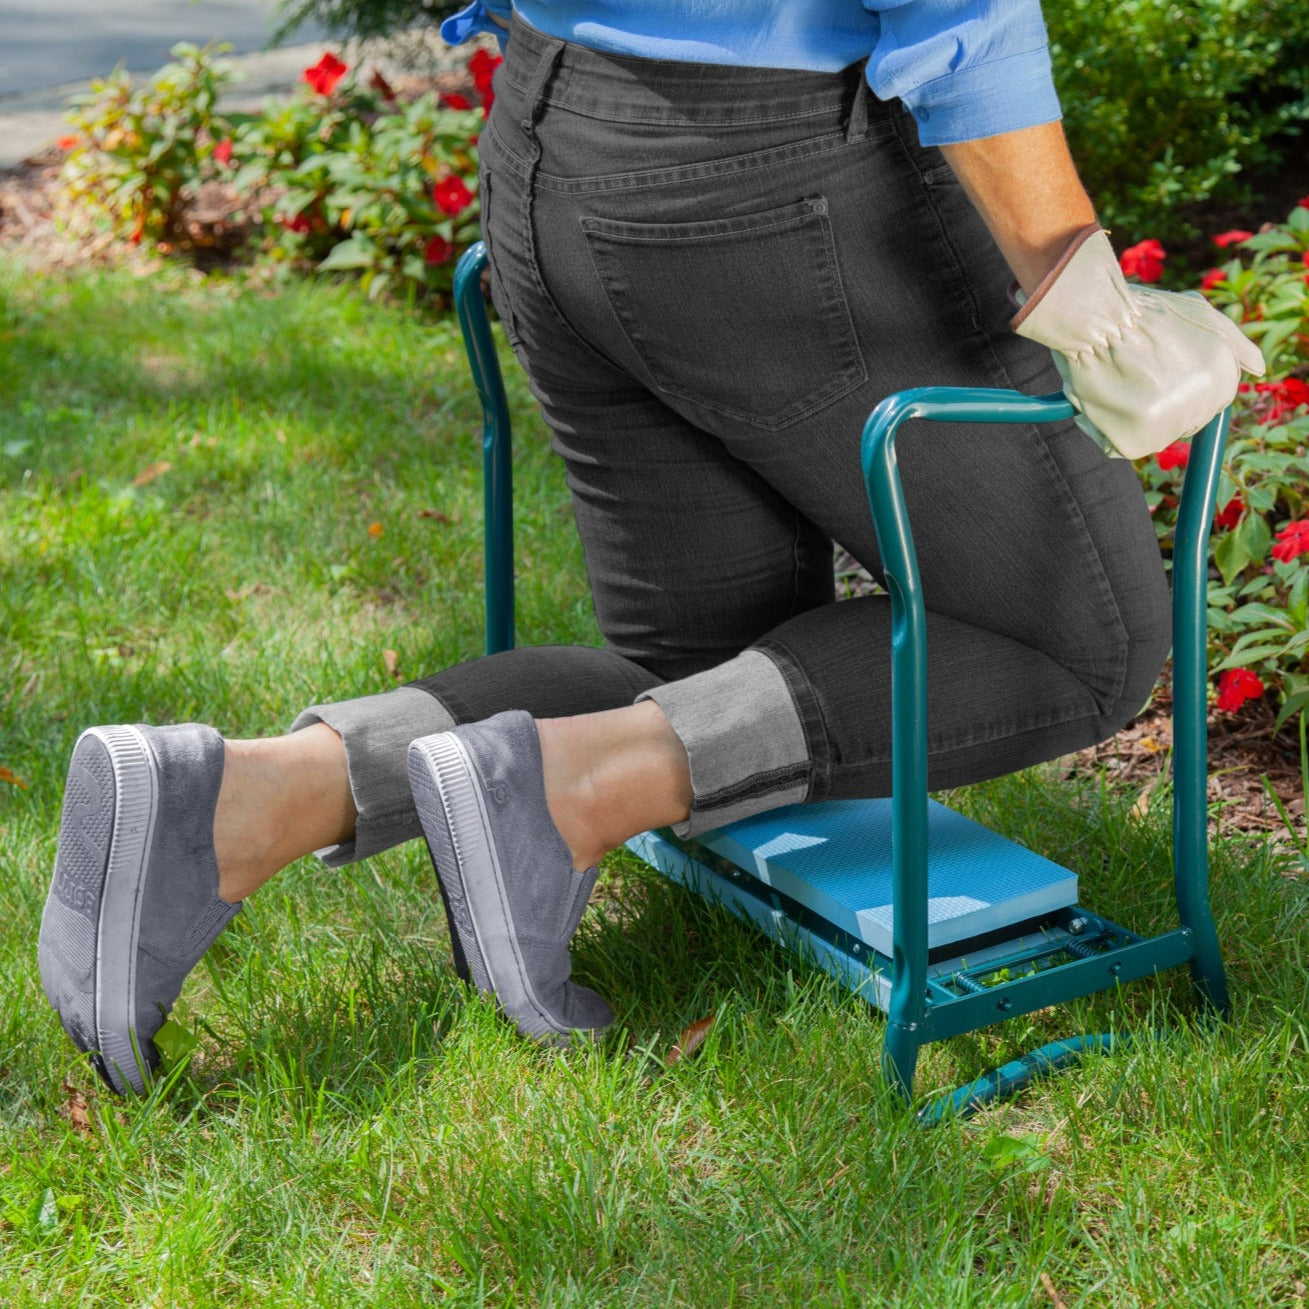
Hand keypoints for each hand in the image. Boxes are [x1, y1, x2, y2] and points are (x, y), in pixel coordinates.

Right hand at [1011, 226, 1265, 459]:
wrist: (1097, 316)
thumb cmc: (1142, 312)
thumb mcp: (1200, 314)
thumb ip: (1235, 342)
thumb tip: (1260, 368)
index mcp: (1221, 374)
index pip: (1209, 403)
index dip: (1177, 391)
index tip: (1154, 374)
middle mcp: (1203, 401)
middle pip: (1182, 424)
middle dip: (1157, 406)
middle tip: (1130, 376)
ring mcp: (1171, 422)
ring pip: (1152, 437)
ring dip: (1129, 419)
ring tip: (1114, 384)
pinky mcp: (1138, 439)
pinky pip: (1122, 448)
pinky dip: (1105, 432)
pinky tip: (1100, 401)